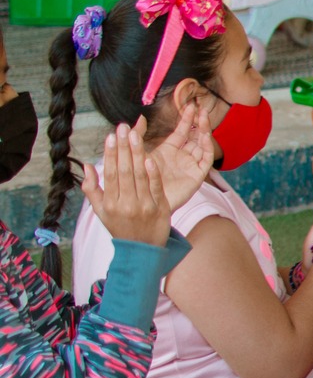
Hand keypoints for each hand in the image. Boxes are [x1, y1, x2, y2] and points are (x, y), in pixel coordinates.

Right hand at [80, 123, 170, 246]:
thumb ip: (91, 189)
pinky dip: (153, 173)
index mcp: (110, 203)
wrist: (142, 249)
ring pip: (140, 176)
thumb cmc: (120, 226)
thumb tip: (86, 165)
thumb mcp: (101, 211)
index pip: (110, 174)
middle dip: (123, 148)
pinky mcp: (160, 208)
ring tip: (135, 135)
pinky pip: (156, 187)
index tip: (110, 136)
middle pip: (124, 171)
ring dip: (137, 153)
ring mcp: (144, 206)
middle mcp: (126, 204)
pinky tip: (150, 158)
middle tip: (122, 128)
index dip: (110, 154)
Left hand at [148, 103, 211, 212]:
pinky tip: (204, 137)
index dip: (186, 118)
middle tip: (201, 107)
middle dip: (199, 121)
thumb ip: (139, 136)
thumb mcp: (138, 154)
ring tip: (204, 116)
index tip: (190, 105)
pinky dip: (206, 147)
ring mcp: (191, 165)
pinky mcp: (198, 175)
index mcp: (170, 150)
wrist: (147, 203)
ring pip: (203, 144)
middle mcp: (183, 156)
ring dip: (205, 130)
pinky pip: (206, 159)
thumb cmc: (141, 181)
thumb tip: (140, 118)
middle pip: (195, 135)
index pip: (182, 130)